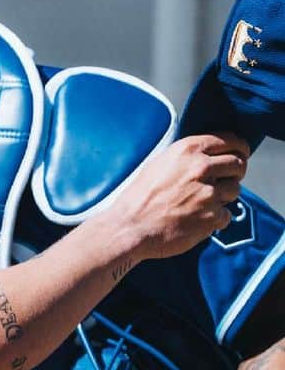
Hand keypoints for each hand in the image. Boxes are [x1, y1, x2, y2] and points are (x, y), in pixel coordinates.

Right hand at [108, 132, 248, 261]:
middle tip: (225, 180)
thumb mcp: (157, 164)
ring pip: (235, 190)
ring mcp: (209, 193)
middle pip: (238, 164)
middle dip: (235, 172)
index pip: (230, 141)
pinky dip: (216, 219)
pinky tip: (197, 219)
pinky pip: (226, 215)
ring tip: (203, 203)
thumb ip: (185, 157)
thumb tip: (206, 156)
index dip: (239, 148)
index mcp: (188, 150)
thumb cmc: (137, 199)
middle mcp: (201, 168)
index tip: (240, 154)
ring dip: (224, 197)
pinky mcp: (212, 216)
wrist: (128, 228)